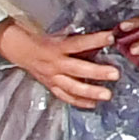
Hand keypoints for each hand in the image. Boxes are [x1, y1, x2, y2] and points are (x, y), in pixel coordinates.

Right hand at [0, 17, 123, 110]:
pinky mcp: (51, 86)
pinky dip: (79, 102)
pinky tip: (94, 104)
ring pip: (72, 87)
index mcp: (57, 47)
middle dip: (97, 72)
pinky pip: (65, 96)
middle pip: (77, 69)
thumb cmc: (47, 42)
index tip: (111, 37)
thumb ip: (79, 40)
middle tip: (115, 74)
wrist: (23, 52)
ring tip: (107, 95)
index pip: (78, 43)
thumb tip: (107, 37)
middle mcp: (54, 63)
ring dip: (90, 92)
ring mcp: (52, 77)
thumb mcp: (60, 36)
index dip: (94, 40)